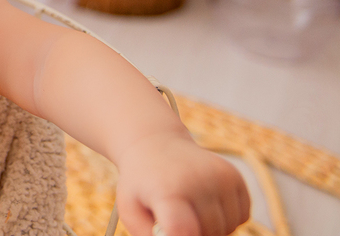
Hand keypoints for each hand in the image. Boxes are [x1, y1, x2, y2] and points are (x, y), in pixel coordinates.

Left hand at [115, 131, 249, 235]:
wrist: (157, 145)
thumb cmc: (142, 185)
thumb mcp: (131, 210)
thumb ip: (147, 234)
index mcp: (167, 191)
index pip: (182, 229)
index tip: (175, 234)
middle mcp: (198, 181)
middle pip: (208, 233)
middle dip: (194, 235)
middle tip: (176, 220)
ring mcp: (220, 178)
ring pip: (227, 228)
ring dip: (212, 228)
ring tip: (189, 209)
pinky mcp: (235, 177)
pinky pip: (242, 216)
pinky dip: (226, 218)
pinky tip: (205, 202)